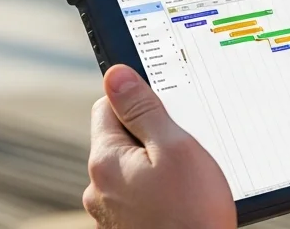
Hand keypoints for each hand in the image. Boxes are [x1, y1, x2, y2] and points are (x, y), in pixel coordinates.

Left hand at [84, 65, 235, 228]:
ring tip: (188, 185)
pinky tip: (182, 205)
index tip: (166, 114)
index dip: (139, 102)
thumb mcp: (175, 148)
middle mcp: (98, 188)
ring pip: (132, 171)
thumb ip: (144, 110)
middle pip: (120, 139)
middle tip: (184, 152)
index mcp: (105, 161)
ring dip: (157, 169)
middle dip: (152, 138)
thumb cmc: (191, 216)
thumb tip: (116, 74)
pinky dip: (159, 195)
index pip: (107, 106)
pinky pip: (139, 197)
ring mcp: (110, 213)